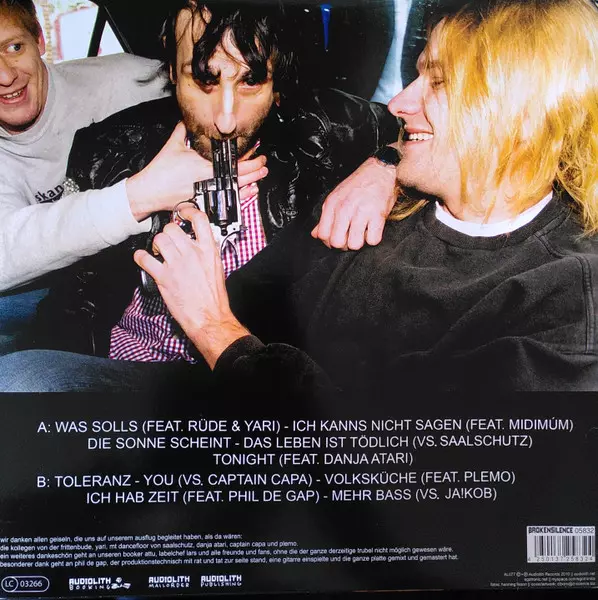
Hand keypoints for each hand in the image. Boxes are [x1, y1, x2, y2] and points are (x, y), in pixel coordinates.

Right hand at [127, 123, 267, 218]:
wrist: (149, 192)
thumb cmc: (160, 170)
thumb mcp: (172, 146)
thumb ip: (182, 131)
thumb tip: (187, 118)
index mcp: (203, 164)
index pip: (231, 162)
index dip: (247, 158)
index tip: (256, 153)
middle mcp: (208, 179)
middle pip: (237, 176)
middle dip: (254, 170)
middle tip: (263, 164)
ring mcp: (207, 192)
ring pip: (235, 189)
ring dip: (250, 183)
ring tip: (261, 177)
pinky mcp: (204, 202)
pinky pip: (226, 200)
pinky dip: (239, 197)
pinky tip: (248, 192)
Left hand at [134, 205, 248, 368]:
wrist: (210, 317)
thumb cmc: (214, 297)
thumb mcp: (216, 268)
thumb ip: (206, 252)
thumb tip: (197, 244)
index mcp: (209, 250)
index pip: (199, 219)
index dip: (188, 212)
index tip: (183, 213)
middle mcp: (192, 254)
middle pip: (172, 228)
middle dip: (167, 233)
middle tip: (168, 241)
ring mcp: (177, 264)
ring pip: (159, 239)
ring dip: (156, 244)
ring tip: (159, 252)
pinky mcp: (164, 277)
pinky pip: (145, 258)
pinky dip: (140, 257)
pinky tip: (143, 259)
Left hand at [312, 156, 396, 249]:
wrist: (380, 170)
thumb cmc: (359, 184)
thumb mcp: (336, 197)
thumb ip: (325, 217)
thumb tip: (315, 234)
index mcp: (332, 204)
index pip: (323, 234)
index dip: (329, 241)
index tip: (337, 237)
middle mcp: (345, 208)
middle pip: (337, 242)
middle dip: (344, 245)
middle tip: (350, 237)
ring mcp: (361, 212)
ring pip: (354, 244)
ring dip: (359, 242)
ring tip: (362, 232)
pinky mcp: (378, 215)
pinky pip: (373, 240)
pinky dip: (373, 238)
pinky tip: (372, 229)